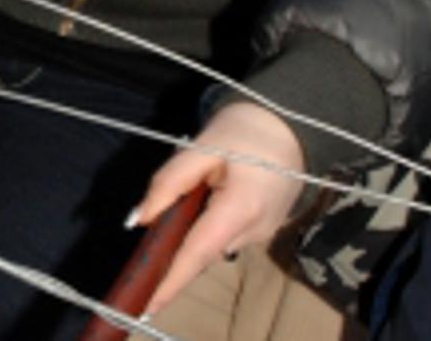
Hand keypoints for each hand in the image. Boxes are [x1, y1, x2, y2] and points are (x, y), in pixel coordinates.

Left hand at [131, 102, 304, 314]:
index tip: (149, 305)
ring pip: (214, 243)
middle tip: (163, 219)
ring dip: (195, 229)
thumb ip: (169, 182)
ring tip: (200, 189)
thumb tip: (141, 218)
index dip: (172, 281)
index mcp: (241, 208)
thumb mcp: (201, 147)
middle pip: (203, 251)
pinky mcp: (265, 230)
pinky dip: (210, 224)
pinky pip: (227, 235)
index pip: (199, 253)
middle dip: (177, 245)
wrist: (289, 125)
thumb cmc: (243, 131)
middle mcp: (256, 230)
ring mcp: (264, 233)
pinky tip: (212, 196)